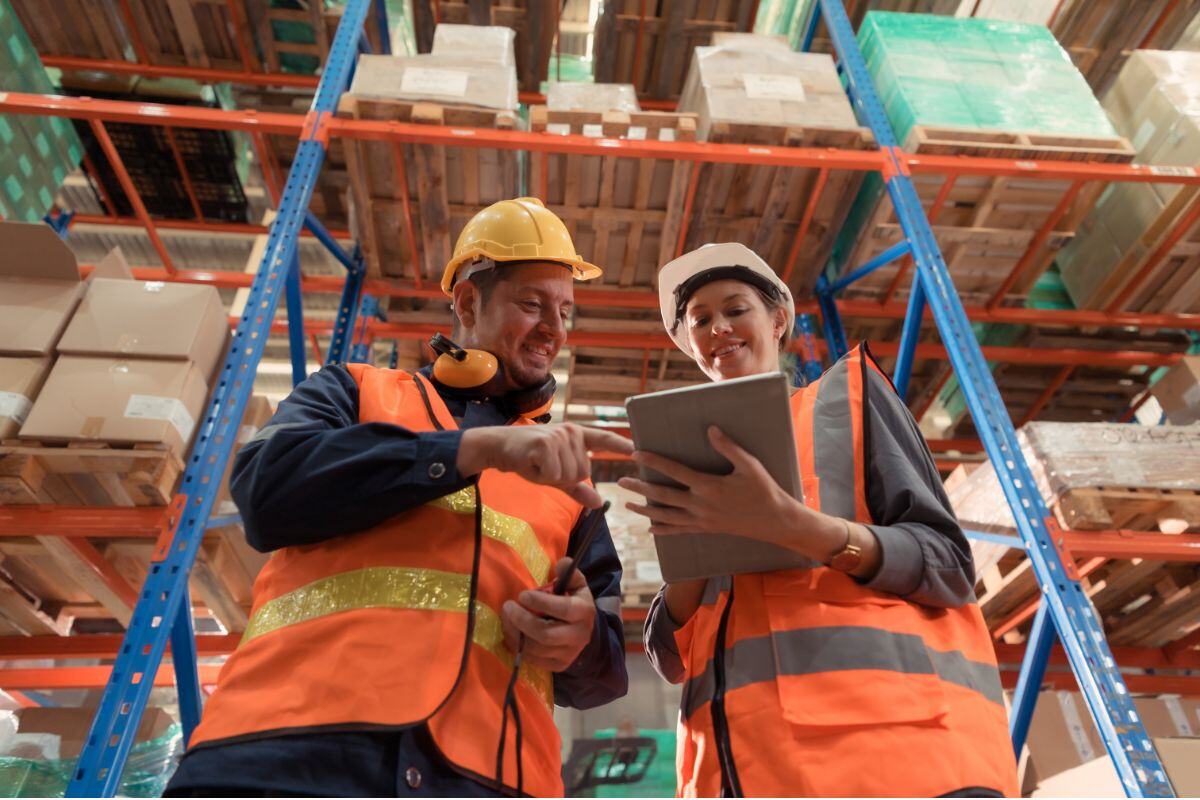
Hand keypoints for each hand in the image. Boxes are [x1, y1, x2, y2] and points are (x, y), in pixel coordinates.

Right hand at [457, 423, 632, 507]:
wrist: (499, 447)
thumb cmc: (529, 459)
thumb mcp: (556, 475)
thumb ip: (578, 489)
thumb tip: (599, 504)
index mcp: (577, 436)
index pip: (604, 439)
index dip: (622, 446)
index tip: (639, 451)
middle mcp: (571, 433)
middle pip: (583, 472)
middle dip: (563, 478)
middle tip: (544, 466)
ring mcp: (559, 436)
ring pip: (568, 475)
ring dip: (551, 477)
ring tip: (537, 464)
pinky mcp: (546, 444)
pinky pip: (554, 475)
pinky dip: (541, 476)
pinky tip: (530, 463)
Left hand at [501, 558, 595, 671]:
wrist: (584, 632)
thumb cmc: (575, 603)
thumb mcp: (577, 585)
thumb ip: (570, 572)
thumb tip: (561, 563)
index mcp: (584, 612)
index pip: (564, 609)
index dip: (541, 602)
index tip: (522, 595)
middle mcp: (578, 636)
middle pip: (545, 634)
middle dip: (522, 621)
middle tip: (507, 607)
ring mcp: (568, 654)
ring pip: (536, 648)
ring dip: (515, 634)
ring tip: (505, 619)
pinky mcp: (558, 665)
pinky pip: (533, 660)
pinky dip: (517, 647)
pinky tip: (511, 634)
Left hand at [618, 426, 821, 553]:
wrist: (775, 522)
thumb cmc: (764, 490)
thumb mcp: (750, 465)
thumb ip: (729, 447)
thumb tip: (711, 429)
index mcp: (709, 486)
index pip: (675, 471)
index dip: (654, 461)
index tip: (637, 453)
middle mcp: (701, 505)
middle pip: (663, 495)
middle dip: (640, 487)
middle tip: (621, 481)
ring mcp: (702, 520)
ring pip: (666, 515)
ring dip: (645, 509)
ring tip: (627, 503)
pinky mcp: (706, 529)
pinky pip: (679, 531)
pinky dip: (663, 529)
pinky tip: (650, 528)